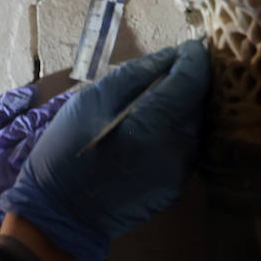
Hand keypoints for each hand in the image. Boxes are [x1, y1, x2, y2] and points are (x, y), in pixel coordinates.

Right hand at [0, 40, 209, 260]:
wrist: (61, 215)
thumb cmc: (63, 154)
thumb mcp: (86, 104)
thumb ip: (131, 77)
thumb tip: (167, 58)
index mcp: (149, 126)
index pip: (191, 80)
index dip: (193, 58)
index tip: (189, 46)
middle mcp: (174, 149)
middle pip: (199, 102)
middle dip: (188, 82)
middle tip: (168, 70)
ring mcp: (179, 171)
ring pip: (194, 125)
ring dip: (182, 108)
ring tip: (156, 101)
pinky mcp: (176, 186)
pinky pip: (185, 147)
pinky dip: (174, 132)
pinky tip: (150, 131)